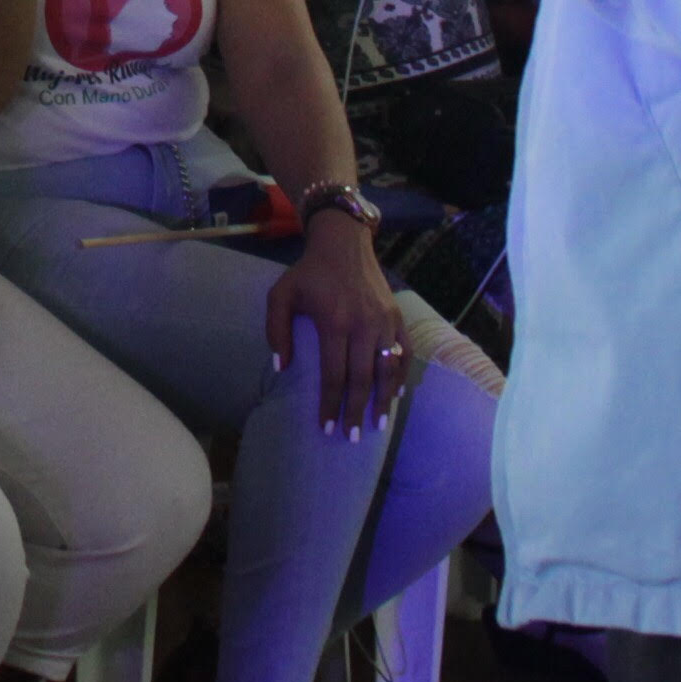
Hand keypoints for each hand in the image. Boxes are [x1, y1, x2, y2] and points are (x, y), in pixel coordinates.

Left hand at [266, 219, 413, 432]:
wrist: (344, 244)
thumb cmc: (308, 273)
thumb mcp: (280, 294)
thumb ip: (276, 330)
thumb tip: (282, 368)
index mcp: (334, 322)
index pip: (334, 375)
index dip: (331, 404)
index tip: (326, 428)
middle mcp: (363, 325)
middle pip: (362, 379)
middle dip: (356, 412)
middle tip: (352, 437)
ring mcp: (385, 322)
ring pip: (387, 370)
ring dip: (383, 401)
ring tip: (378, 425)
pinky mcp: (398, 317)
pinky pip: (404, 353)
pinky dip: (401, 376)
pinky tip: (396, 395)